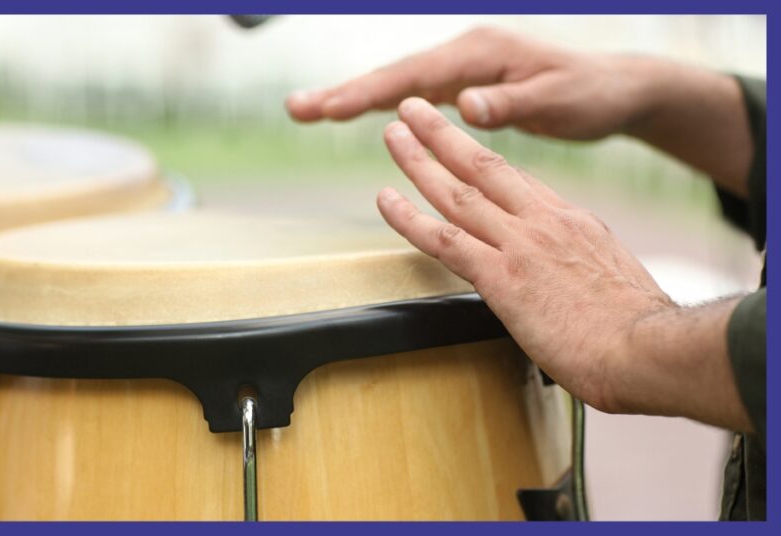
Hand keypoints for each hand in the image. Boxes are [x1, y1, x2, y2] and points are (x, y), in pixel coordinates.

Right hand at [286, 26, 648, 139]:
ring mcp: (462, 69)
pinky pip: (413, 95)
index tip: (330, 110)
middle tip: (295, 108)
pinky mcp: (464, 85)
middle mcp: (465, 55)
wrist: (614, 88)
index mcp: (481, 53)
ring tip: (308, 111)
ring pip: (397, 85)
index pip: (413, 76)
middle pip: (393, 76)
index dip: (369, 93)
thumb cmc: (589, 95)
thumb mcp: (557, 100)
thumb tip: (465, 106)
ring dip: (352, 97)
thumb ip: (511, 102)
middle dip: (343, 92)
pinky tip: (355, 113)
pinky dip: (379, 104)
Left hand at [375, 97, 751, 430]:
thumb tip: (570, 286)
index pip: (520, 183)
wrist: (650, 349)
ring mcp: (520, 246)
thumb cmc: (640, 332)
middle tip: (414, 111)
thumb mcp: (617, 282)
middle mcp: (544, 223)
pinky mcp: (501, 278)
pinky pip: (444, 239)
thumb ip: (583, 272)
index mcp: (574, 223)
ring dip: (418, 160)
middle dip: (443, 135)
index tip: (461, 150)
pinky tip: (386, 199)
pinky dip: (409, 218)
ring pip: (457, 192)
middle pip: (483, 167)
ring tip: (392, 135)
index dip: (483, 163)